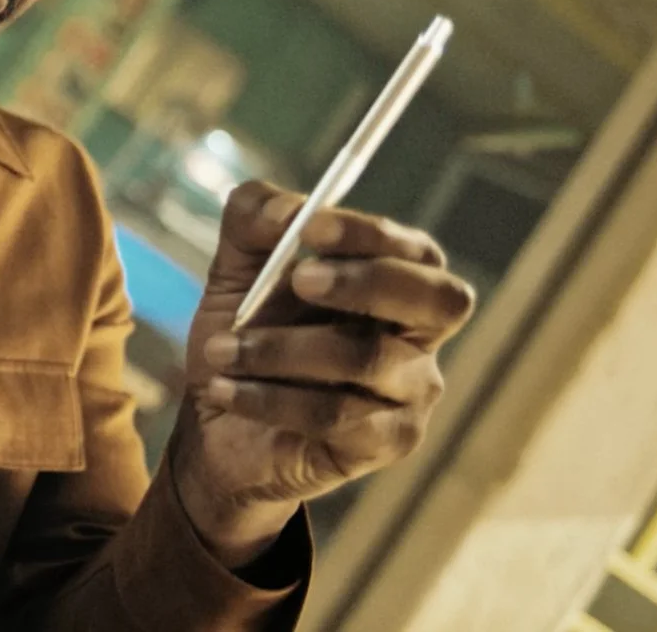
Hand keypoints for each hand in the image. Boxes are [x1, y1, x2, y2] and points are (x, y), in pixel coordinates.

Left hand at [168, 181, 476, 566]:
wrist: (217, 424)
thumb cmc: (247, 332)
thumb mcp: (236, 265)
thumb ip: (255, 217)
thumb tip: (288, 213)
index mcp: (398, 279)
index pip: (418, 251)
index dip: (372, 234)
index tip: (312, 226)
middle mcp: (420, 335)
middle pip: (439, 303)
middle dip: (367, 283)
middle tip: (300, 280)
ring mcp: (412, 393)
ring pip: (365, 360)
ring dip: (281, 349)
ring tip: (220, 351)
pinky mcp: (387, 443)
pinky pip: (336, 416)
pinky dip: (269, 398)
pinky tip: (225, 390)